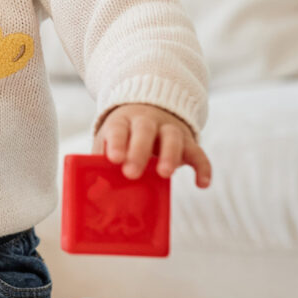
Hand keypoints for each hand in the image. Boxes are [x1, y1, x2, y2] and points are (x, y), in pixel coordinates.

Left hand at [93, 103, 211, 187]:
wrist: (148, 110)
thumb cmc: (123, 135)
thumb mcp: (108, 141)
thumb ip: (101, 159)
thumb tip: (94, 187)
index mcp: (123, 121)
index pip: (118, 128)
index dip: (116, 142)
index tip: (114, 159)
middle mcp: (147, 121)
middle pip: (144, 130)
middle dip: (138, 151)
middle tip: (131, 173)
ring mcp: (170, 129)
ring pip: (173, 137)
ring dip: (170, 155)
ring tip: (164, 174)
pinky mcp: (188, 141)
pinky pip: (198, 153)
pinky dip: (203, 167)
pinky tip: (201, 184)